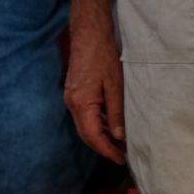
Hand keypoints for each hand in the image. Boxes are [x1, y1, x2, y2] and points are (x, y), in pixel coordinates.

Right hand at [63, 17, 125, 163]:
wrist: (89, 34)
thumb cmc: (103, 55)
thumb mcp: (115, 85)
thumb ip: (116, 112)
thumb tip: (119, 136)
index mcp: (81, 103)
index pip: (93, 136)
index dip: (107, 150)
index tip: (120, 159)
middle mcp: (71, 104)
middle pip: (86, 135)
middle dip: (103, 147)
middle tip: (121, 156)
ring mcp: (71, 98)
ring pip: (85, 126)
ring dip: (101, 136)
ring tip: (120, 144)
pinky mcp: (74, 93)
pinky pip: (85, 116)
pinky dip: (97, 124)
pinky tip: (111, 126)